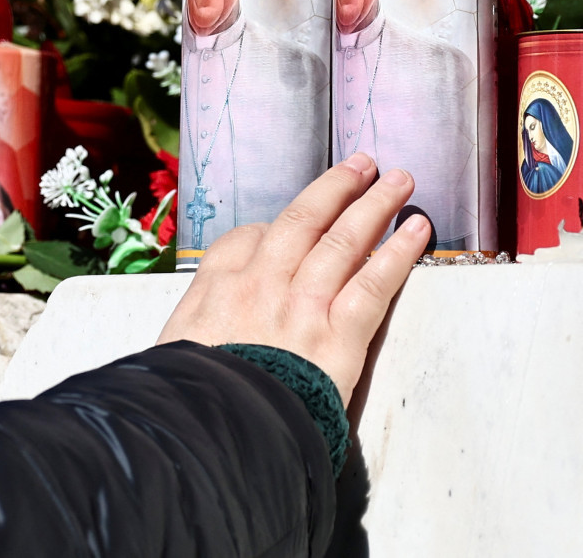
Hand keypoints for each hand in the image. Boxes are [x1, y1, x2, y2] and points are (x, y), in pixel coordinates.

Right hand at [157, 153, 429, 404]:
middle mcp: (261, 283)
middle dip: (337, 188)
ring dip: (374, 205)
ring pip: (342, 241)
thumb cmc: (191, 393)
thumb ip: (196, 320)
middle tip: (363, 164)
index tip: (295, 222)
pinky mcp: (337, 337)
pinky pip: (372, 285)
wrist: (212, 428)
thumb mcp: (175, 344)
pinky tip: (416, 230)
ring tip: (399, 180)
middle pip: (303, 221)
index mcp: (217, 284)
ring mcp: (301, 306)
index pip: (248, 237)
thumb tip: (205, 323)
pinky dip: (398, 254)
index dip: (276, 226)